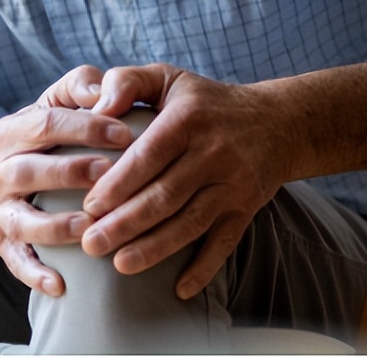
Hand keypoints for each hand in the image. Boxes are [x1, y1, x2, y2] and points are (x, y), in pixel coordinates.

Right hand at [0, 68, 134, 295]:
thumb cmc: (36, 137)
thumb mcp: (49, 104)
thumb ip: (78, 87)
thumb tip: (104, 90)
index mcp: (11, 131)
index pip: (47, 123)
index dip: (87, 128)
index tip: (127, 134)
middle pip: (30, 170)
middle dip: (70, 172)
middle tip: (109, 174)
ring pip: (22, 219)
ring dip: (56, 225)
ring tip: (89, 227)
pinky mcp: (0, 242)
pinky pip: (15, 261)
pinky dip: (35, 274)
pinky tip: (61, 286)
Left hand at [79, 64, 291, 298]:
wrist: (278, 121)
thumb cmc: (204, 100)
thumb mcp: (167, 77)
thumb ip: (126, 83)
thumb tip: (97, 109)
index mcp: (188, 119)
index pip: (148, 156)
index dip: (118, 183)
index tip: (88, 206)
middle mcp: (214, 152)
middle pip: (165, 196)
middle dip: (125, 224)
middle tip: (91, 245)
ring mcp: (234, 184)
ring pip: (190, 223)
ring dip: (155, 248)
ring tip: (119, 264)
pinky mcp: (247, 208)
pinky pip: (225, 242)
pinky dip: (204, 268)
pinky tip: (179, 289)